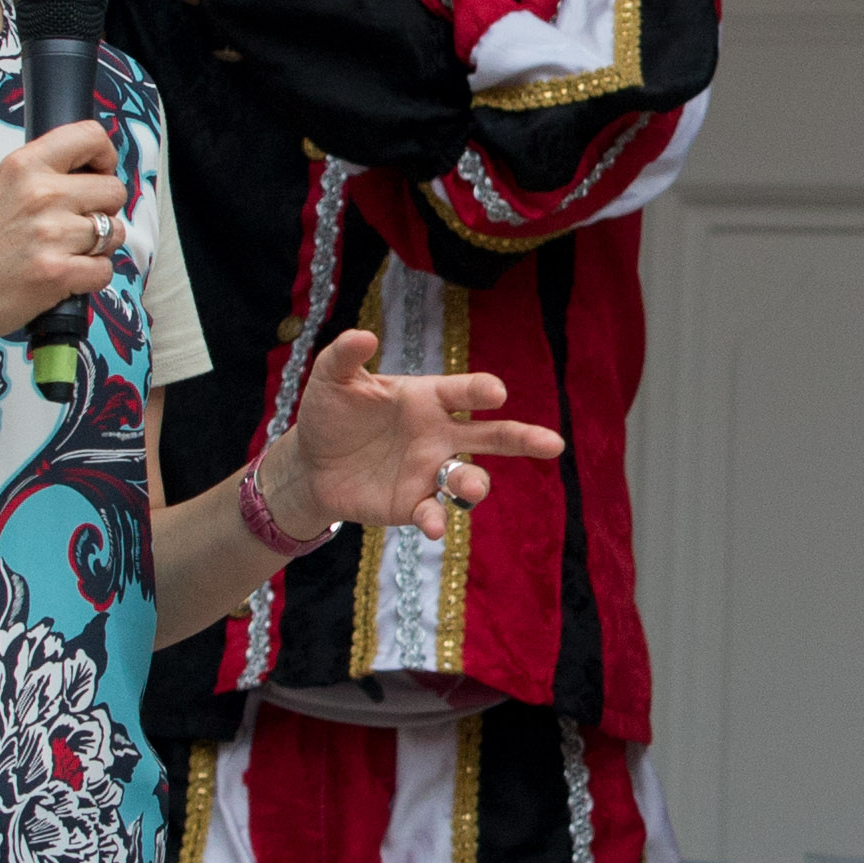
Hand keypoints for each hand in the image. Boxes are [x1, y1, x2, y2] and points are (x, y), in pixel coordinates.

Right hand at [0, 124, 124, 349]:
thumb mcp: (0, 190)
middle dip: (104, 209)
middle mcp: (41, 193)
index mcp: (24, 165)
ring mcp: (51, 234)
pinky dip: (91, 277)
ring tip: (66, 252)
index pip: (91, 136)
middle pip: (114, 189)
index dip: (105, 157)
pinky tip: (66, 275)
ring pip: (114, 231)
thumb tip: (90, 173)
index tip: (98, 172)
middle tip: (77, 224)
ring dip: (99, 246)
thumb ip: (42, 176)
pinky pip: (106, 269)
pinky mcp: (59, 272)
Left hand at [275, 328, 564, 539]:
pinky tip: (434, 527)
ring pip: (468, 478)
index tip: (496, 393)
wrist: (312, 464)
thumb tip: (363, 335)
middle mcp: (440, 434)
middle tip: (552, 444)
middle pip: (492, 436)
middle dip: (523, 439)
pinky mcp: (414, 504)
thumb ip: (345, 356)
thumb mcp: (331, 379)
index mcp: (428, 398)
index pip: (463, 392)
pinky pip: (435, 512)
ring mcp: (430, 471)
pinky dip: (437, 519)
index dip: (481, 391)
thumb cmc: (331, 413)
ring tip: (470, 489)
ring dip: (475, 484)